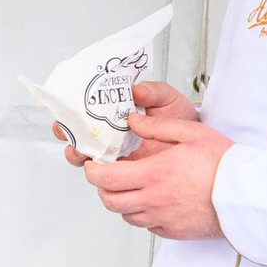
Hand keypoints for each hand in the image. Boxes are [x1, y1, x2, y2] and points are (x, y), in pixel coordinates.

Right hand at [54, 80, 198, 166]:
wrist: (199, 144)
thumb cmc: (181, 119)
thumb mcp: (168, 99)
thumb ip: (153, 91)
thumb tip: (136, 90)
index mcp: (114, 114)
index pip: (84, 112)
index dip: (69, 113)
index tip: (67, 113)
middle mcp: (109, 135)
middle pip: (77, 135)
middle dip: (68, 136)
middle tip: (72, 135)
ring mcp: (114, 155)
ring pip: (85, 157)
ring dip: (78, 154)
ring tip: (84, 153)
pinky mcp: (123, 173)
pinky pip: (104, 176)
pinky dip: (98, 173)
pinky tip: (102, 167)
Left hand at [83, 112, 232, 238]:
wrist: (249, 196)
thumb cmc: (224, 165)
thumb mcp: (191, 133)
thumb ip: (157, 126)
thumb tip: (133, 120)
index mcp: (153, 174)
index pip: (104, 179)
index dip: (92, 172)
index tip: (93, 165)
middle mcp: (152, 200)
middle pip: (109, 200)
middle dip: (103, 187)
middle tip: (109, 176)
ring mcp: (162, 218)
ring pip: (126, 215)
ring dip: (122, 202)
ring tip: (132, 188)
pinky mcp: (173, 231)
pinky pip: (147, 226)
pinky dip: (143, 215)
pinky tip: (153, 201)